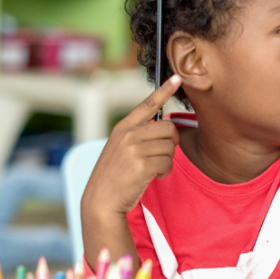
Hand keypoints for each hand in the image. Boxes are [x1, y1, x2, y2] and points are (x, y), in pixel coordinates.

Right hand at [82, 76, 181, 218]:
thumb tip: (167, 126)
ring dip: (166, 161)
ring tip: (151, 169)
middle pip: (169, 128)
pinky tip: (152, 177)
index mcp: (123, 127)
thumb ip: (139, 135)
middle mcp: (128, 135)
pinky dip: (164, 172)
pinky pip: (167, 163)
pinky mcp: (141, 165)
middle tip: (160, 156)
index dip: (164, 90)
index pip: (147, 104)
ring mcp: (133, 149)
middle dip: (170, 144)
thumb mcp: (120, 148)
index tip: (178, 78)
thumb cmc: (115, 175)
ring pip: (170, 147)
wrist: (102, 200)